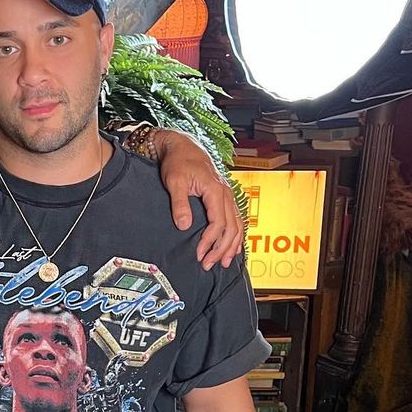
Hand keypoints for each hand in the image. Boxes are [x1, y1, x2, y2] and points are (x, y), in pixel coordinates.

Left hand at [153, 130, 242, 269]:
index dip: (210, 241)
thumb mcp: (174, 181)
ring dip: (231, 245)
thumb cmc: (178, 162)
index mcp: (215, 190)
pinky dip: (236, 235)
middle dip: (221, 249)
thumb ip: (179, 204)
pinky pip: (236, 219)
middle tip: (208, 265)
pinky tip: (232, 247)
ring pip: (237, 225)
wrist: (183, 146)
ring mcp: (227, 195)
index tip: (199, 254)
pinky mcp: (224, 197)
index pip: (218, 223)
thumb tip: (183, 225)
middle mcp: (225, 194)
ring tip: (223, 262)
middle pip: (231, 228)